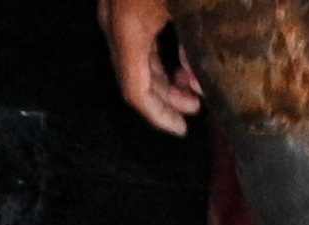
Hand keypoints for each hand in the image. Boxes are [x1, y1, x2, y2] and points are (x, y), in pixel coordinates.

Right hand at [98, 0, 202, 134]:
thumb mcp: (187, 6)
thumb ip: (192, 44)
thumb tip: (195, 81)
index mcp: (128, 29)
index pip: (135, 90)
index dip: (158, 116)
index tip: (181, 128)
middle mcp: (114, 26)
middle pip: (134, 80)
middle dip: (166, 100)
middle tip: (195, 107)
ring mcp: (114, 16)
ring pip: (134, 64)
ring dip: (162, 80)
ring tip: (191, 86)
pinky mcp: (121, 8)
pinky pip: (136, 46)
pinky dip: (156, 61)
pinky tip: (178, 62)